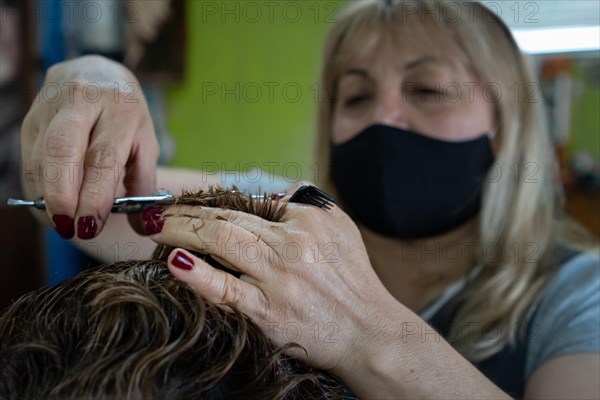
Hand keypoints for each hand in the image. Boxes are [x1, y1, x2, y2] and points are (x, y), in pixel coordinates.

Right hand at [21, 55, 158, 238]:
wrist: (98, 73)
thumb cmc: (126, 116)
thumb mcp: (146, 142)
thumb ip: (144, 184)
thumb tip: (147, 226)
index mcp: (119, 106)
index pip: (103, 156)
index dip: (94, 195)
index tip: (90, 225)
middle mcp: (82, 99)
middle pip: (62, 150)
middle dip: (61, 195)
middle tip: (68, 228)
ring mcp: (51, 104)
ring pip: (40, 157)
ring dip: (47, 196)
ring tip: (63, 222)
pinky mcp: (31, 114)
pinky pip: (29, 157)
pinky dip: (39, 186)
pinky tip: (52, 203)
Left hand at [148, 183, 396, 372]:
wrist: (370, 333)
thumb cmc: (354, 282)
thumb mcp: (340, 229)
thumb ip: (305, 205)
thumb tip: (267, 195)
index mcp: (306, 221)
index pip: (248, 204)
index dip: (211, 203)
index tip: (188, 205)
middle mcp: (290, 245)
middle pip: (226, 217)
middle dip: (184, 210)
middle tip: (154, 208)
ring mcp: (278, 279)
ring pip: (221, 242)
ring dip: (180, 230)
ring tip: (151, 225)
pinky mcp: (268, 312)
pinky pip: (227, 290)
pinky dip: (199, 275)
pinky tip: (176, 262)